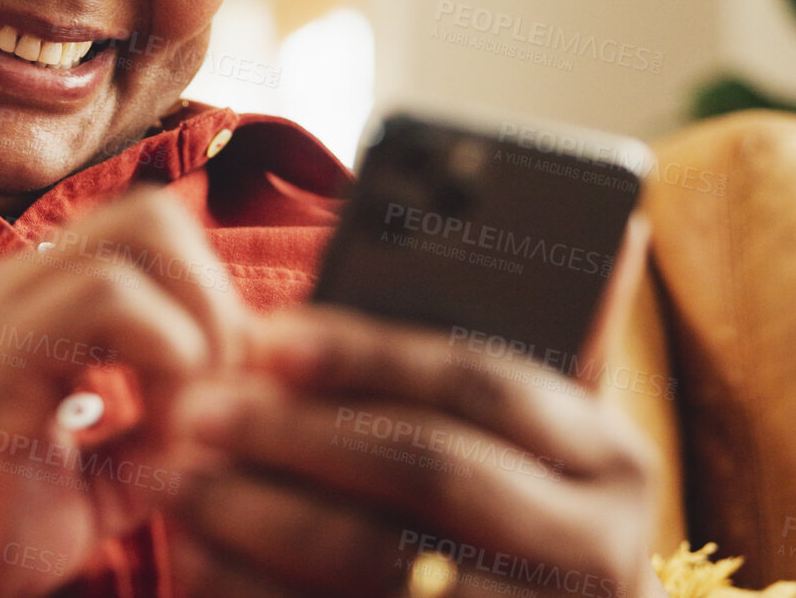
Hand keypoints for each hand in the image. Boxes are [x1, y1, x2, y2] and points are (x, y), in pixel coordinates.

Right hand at [0, 188, 248, 597]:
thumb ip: (148, 449)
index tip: (218, 406)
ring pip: (143, 231)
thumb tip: (219, 423)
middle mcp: (3, 291)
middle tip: (215, 401)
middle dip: (218, 301)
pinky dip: (167, 362)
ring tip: (182, 422)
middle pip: (155, 213)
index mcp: (20, 313)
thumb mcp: (83, 496)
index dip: (210, 309)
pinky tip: (151, 440)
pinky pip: (111, 299)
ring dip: (197, 328)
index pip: (146, 244)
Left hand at [164, 305, 660, 597]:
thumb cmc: (534, 520)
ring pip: (381, 566)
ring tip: (180, 483)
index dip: (368, 356)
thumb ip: (537, 351)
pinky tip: (201, 566)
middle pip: (432, 473)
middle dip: (301, 436)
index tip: (265, 337)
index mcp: (615, 462)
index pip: (482, 384)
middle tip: (199, 411)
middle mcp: (599, 552)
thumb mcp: (553, 443)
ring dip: (265, 522)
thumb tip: (579, 231)